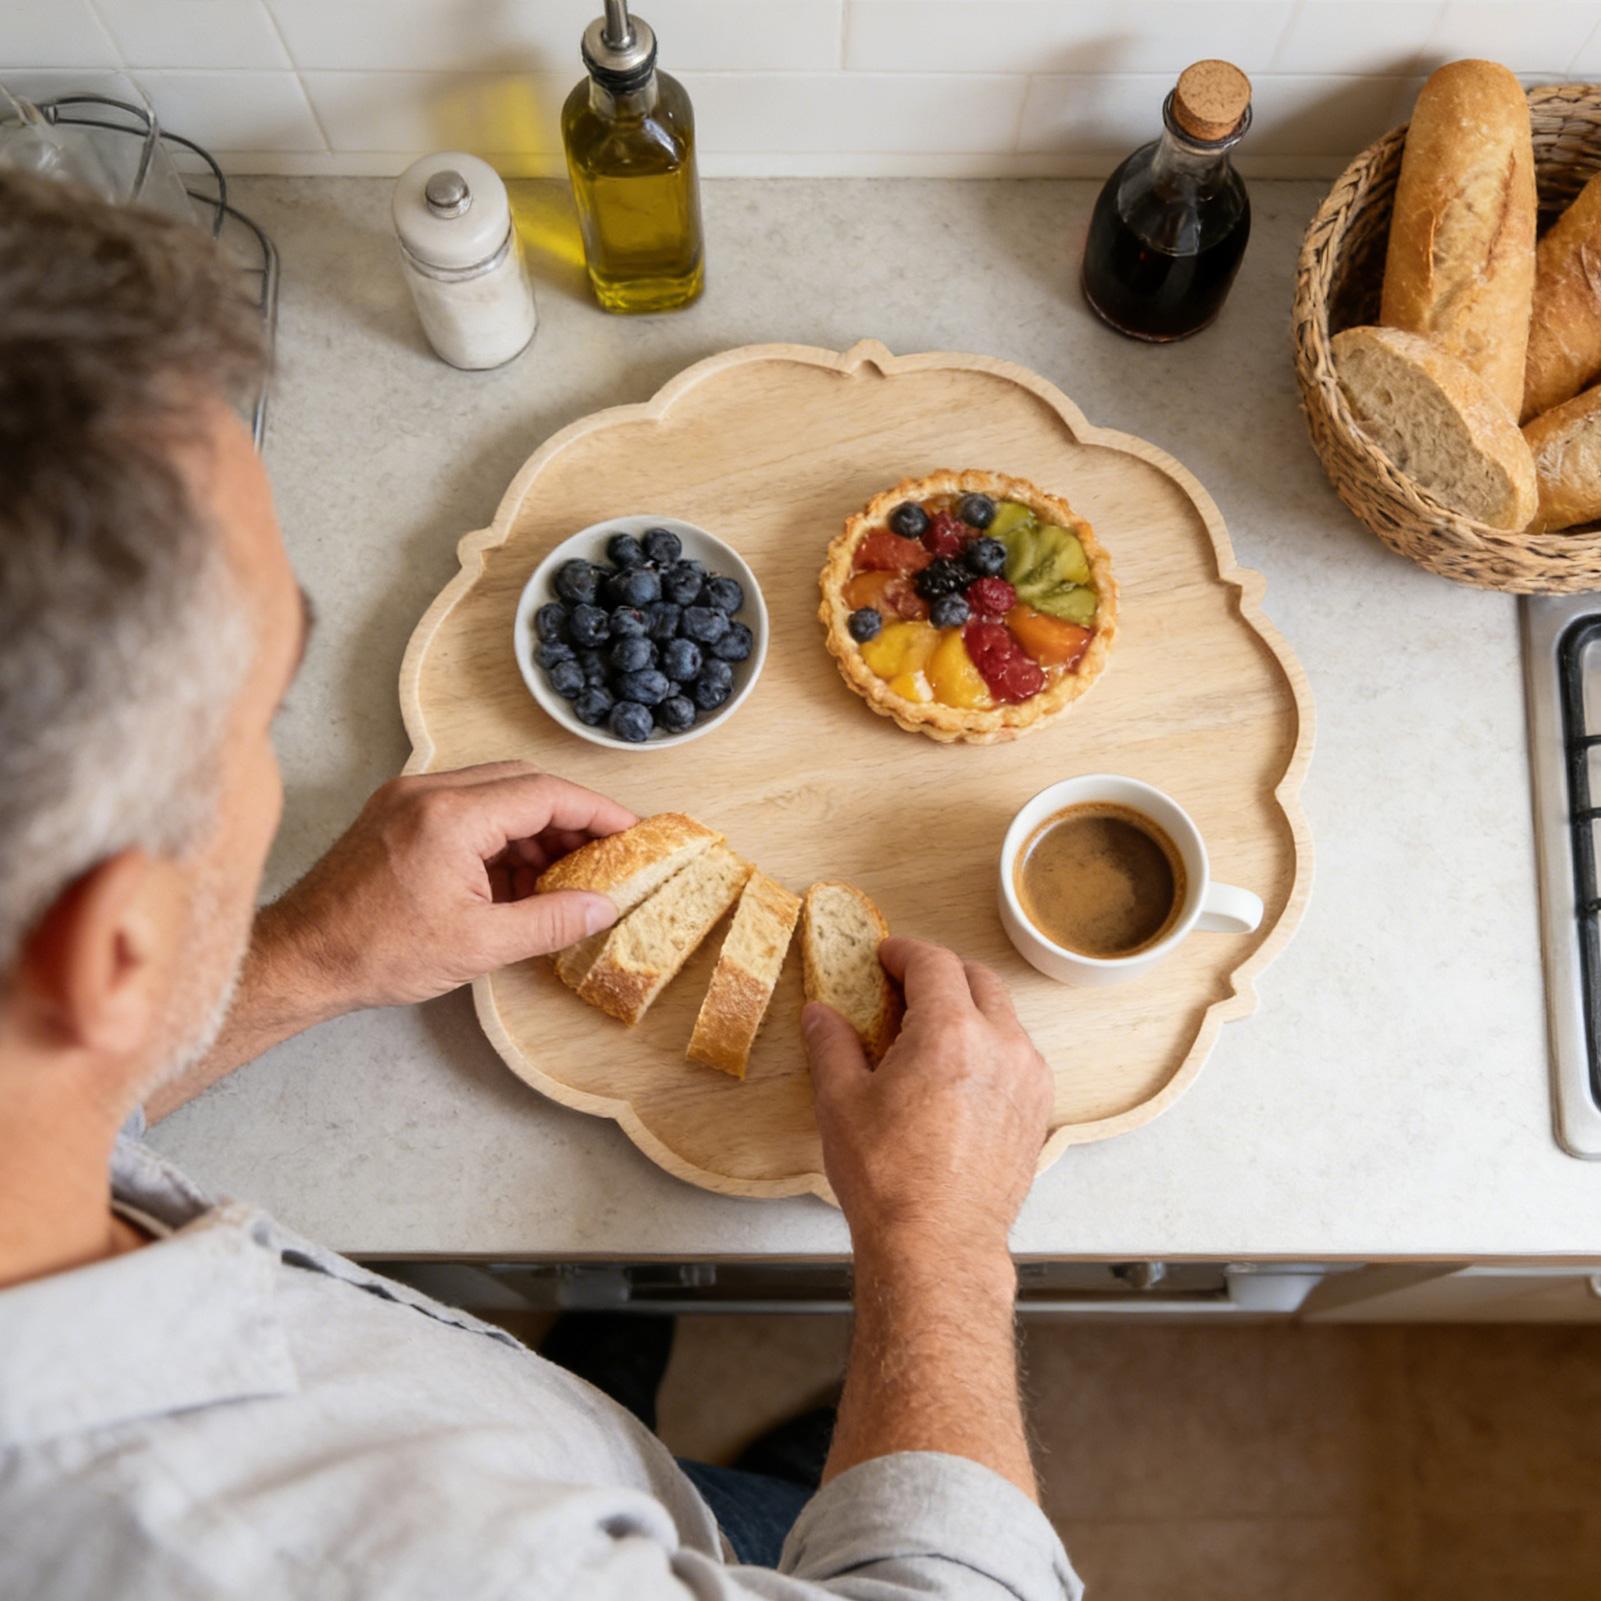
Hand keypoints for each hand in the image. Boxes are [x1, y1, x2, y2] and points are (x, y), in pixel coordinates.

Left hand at [258, 762, 634, 1015]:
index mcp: (452, 816)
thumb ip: (550, 921)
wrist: (298, 958)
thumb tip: (603, 908)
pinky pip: (466, 809)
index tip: (631, 831)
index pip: (546, 794)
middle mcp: (429, 792)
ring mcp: (409, 798)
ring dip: (534, 829)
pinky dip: (499, 837)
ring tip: (561, 878)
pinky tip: (515, 880)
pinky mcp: (396, 813)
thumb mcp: (479, 945)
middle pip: (524, 784)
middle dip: (570, 817)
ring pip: (496, 794)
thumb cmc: (377, 952)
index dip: (596, 811)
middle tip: (605, 852)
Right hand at [802, 937, 1052, 1256]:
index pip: (934, 963)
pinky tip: (957, 1073)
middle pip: (977, 979)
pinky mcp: (1037, 1110)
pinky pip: (1017, 1056)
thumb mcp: (841, 1103)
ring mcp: (1027, 1079)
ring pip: (1003, 1017)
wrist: (937, 1247)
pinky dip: (989, 1046)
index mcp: (951, 1032)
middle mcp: (1001, 1045)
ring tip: (930, 1033)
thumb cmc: (889, 1180)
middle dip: (941, 973)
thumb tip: (821, 1015)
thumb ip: (831, 1045)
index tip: (886, 957)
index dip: (905, 953)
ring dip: (969, 1009)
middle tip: (905, 986)